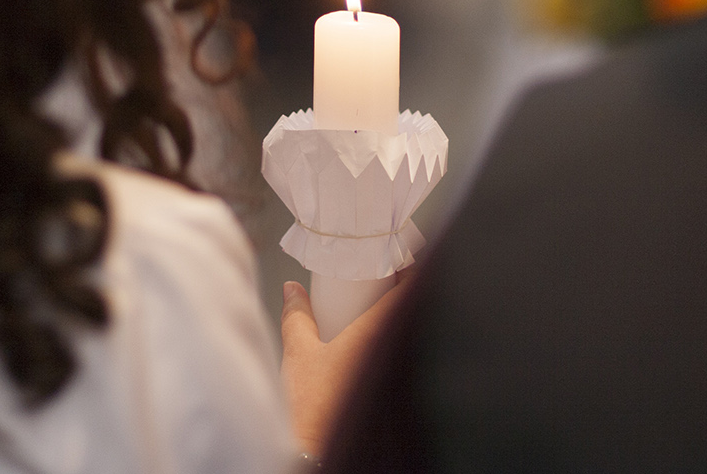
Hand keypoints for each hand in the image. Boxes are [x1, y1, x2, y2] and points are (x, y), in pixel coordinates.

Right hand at [280, 276, 410, 456]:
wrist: (315, 453)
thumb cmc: (312, 409)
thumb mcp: (298, 353)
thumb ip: (296, 315)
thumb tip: (294, 290)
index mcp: (379, 334)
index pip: (411, 289)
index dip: (410, 266)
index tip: (401, 255)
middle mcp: (397, 352)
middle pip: (412, 309)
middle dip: (401, 288)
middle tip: (384, 274)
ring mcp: (400, 375)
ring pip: (407, 332)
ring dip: (395, 314)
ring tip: (375, 303)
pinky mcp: (394, 393)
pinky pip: (399, 354)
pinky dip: (389, 339)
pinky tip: (369, 340)